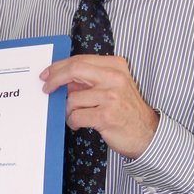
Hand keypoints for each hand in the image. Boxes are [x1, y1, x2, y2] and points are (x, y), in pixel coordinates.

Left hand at [41, 54, 158, 159]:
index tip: (47, 74)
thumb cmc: (126, 110)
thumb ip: (90, 80)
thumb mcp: (112, 86)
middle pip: (74, 70)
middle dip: (55, 79)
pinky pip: (76, 116)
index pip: (80, 60)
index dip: (59, 67)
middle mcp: (114, 78)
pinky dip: (73, 122)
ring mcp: (111, 96)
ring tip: (76, 116)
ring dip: (68, 110)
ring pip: (72, 99)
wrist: (147, 132)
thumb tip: (62, 79)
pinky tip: (80, 124)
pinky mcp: (106, 115)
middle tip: (46, 88)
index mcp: (115, 66)